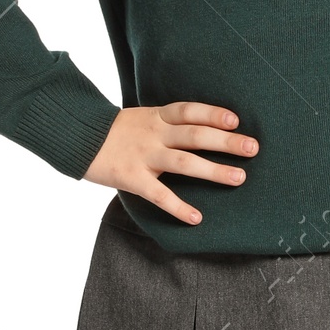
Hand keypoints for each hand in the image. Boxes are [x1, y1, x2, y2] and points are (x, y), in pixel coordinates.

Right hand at [83, 100, 257, 226]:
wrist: (75, 138)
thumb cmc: (114, 130)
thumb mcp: (142, 117)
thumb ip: (167, 123)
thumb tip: (201, 128)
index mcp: (156, 116)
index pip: (190, 111)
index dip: (214, 114)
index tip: (237, 121)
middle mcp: (153, 134)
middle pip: (195, 135)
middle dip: (226, 142)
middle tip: (253, 149)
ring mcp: (143, 156)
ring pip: (184, 163)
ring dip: (214, 170)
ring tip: (239, 178)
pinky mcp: (131, 178)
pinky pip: (159, 195)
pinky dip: (179, 207)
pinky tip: (196, 218)